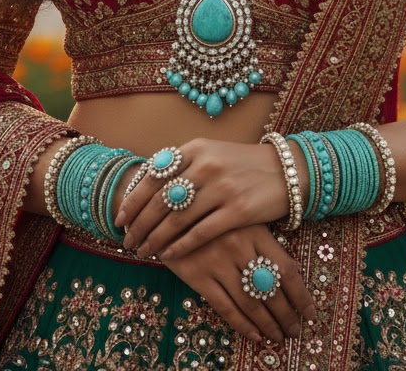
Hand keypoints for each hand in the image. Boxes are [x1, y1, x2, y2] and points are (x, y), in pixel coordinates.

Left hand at [114, 138, 292, 260]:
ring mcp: (222, 188)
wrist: (285, 171)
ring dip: (155, 239)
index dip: (133, 200)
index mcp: (196, 149)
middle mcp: (206, 166)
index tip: (120, 218)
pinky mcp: (238, 212)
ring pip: (176, 220)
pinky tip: (168, 256)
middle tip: (126, 240)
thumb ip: (182, 167)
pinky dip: (180, 247)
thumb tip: (145, 187)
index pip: (154, 176)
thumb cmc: (242, 165)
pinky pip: (200, 234)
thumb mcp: (211, 153)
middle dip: (139, 224)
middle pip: (160, 201)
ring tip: (142, 251)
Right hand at [157, 222, 316, 347]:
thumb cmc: (214, 209)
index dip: (302, 296)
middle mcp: (239, 246)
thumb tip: (294, 272)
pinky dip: (242, 325)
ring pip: (250, 303)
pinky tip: (255, 336)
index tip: (311, 313)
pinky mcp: (197, 274)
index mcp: (255, 229)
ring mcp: (217, 261)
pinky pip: (225, 307)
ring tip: (278, 337)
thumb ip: (265, 240)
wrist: (170, 203)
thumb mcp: (243, 216)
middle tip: (295, 332)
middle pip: (271, 291)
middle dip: (286, 316)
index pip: (287, 270)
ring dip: (268, 324)